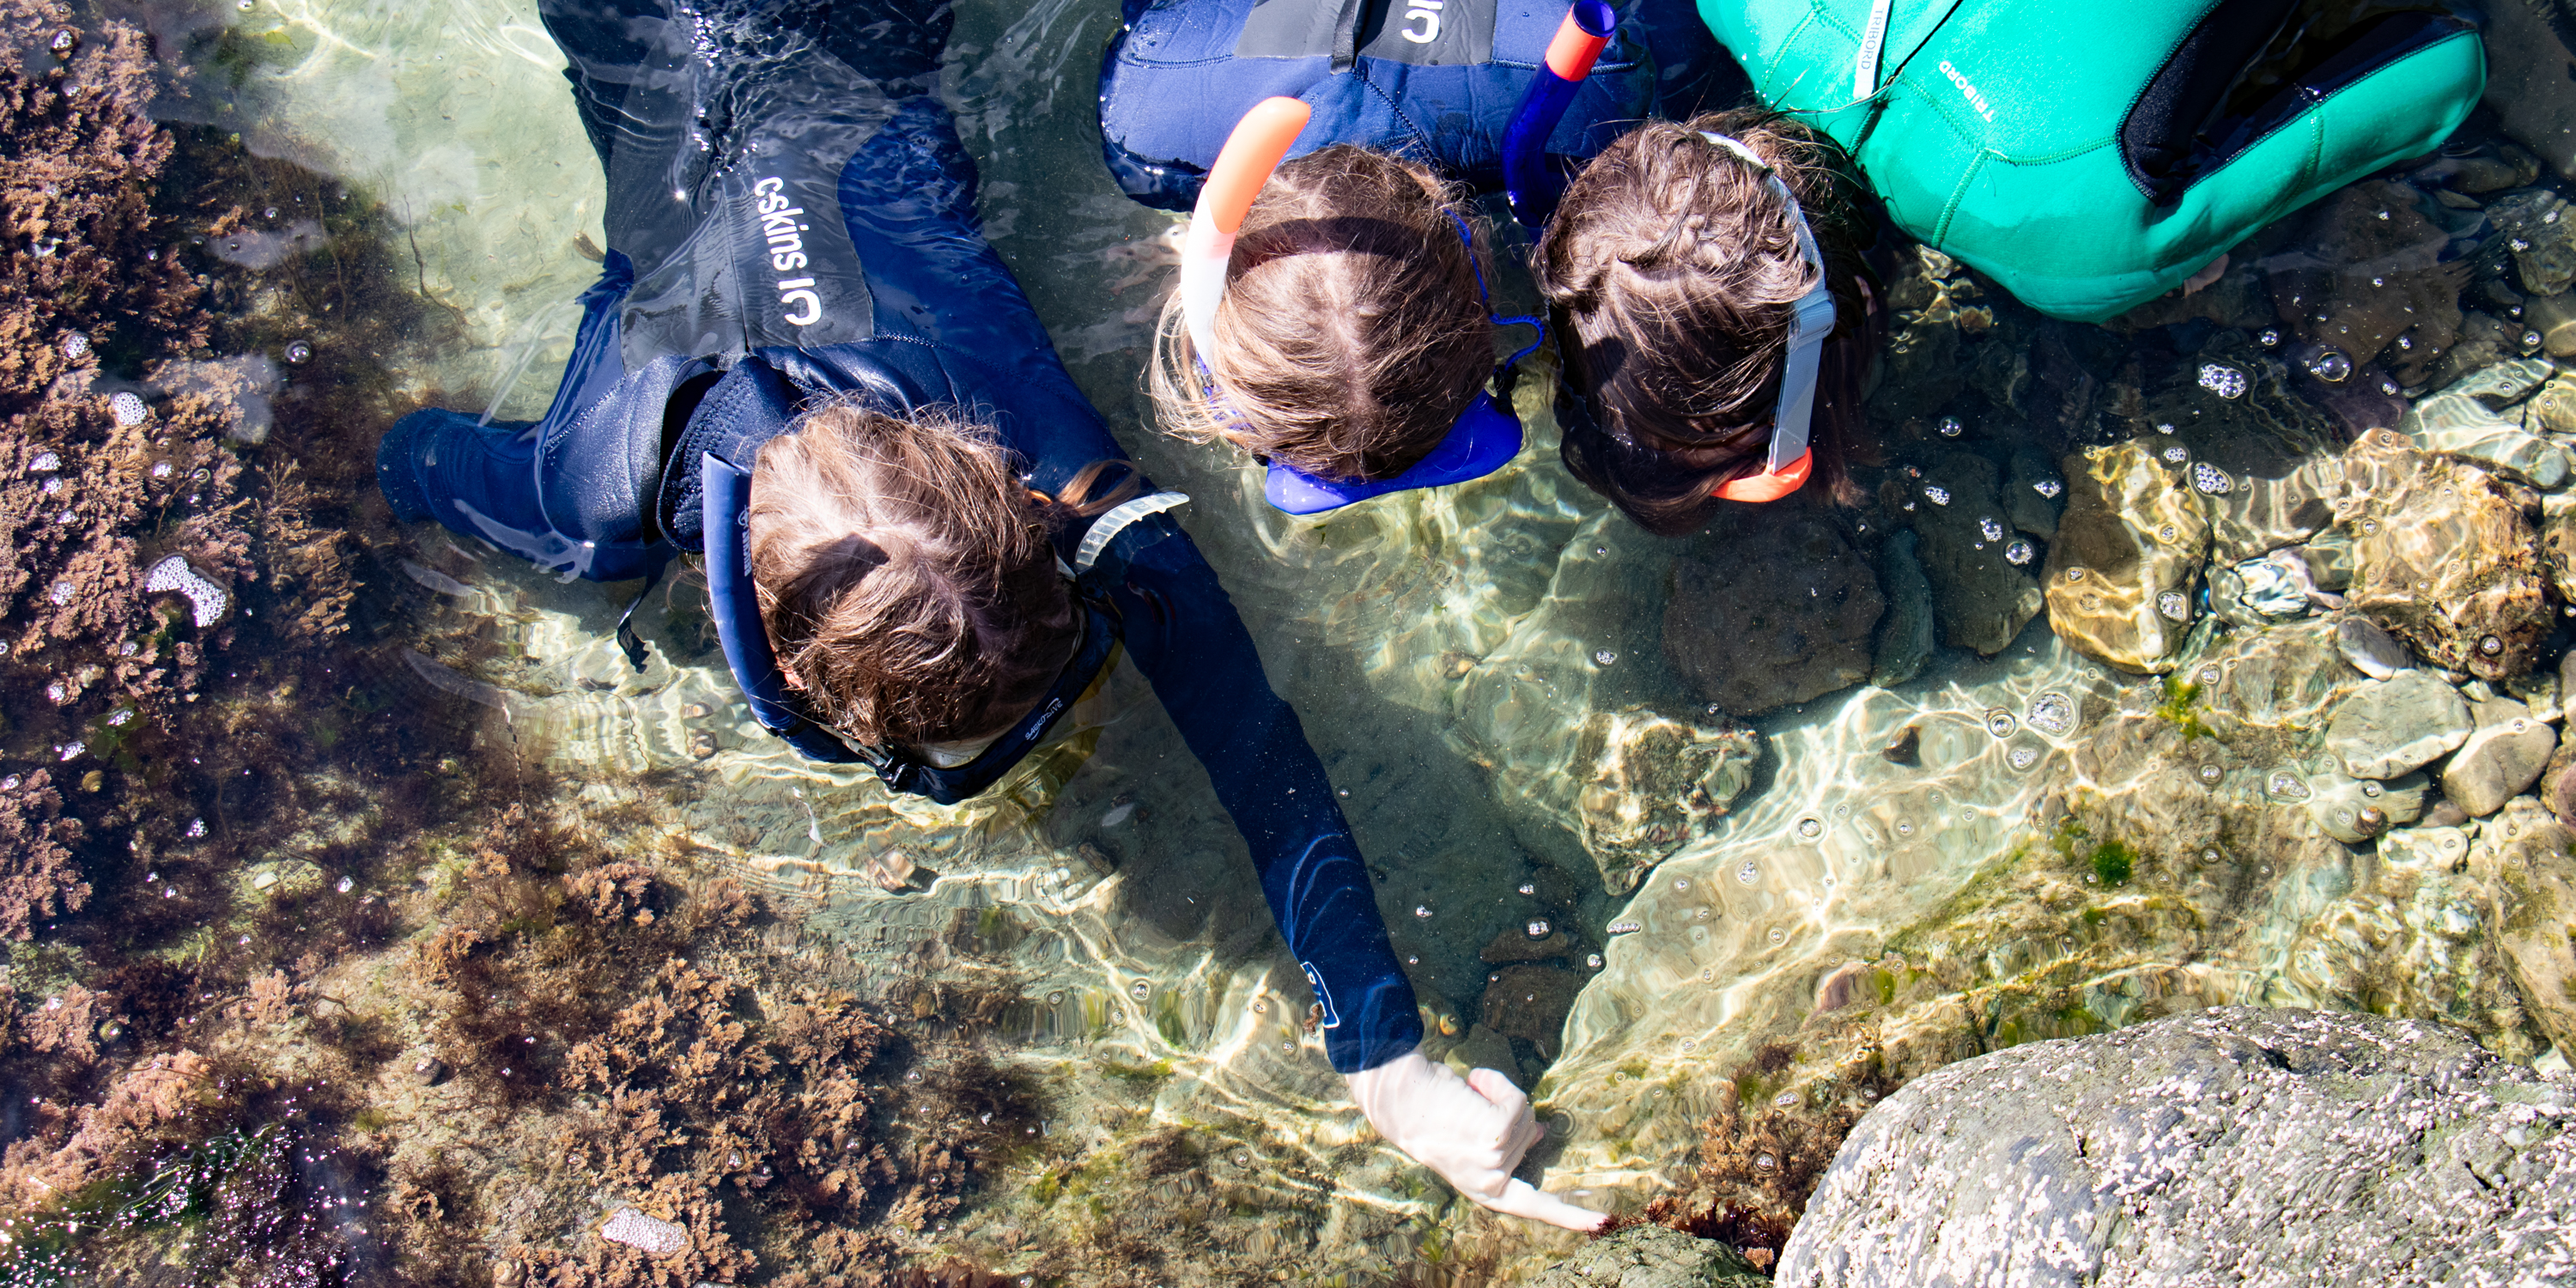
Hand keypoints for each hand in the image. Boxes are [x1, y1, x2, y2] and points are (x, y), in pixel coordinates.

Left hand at [1345, 1051, 1606, 1230]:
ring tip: (1466, 1095)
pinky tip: (1474, 1083)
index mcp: (1485, 1188)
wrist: (1401, 1097)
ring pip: (1525, 1113)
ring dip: (1498, 1094)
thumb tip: (1542, 1131)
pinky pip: (1518, 1100)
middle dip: (1508, 1109)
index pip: (1534, 1206)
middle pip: (1531, 1132)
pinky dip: (1498, 1083)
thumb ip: (1508, 1142)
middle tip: (1470, 1105)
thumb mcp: (1474, 1137)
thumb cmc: (1435, 1113)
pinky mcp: (1494, 1139)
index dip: (1569, 1214)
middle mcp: (1490, 1182)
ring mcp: (1493, 1163)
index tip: (1603, 1225)